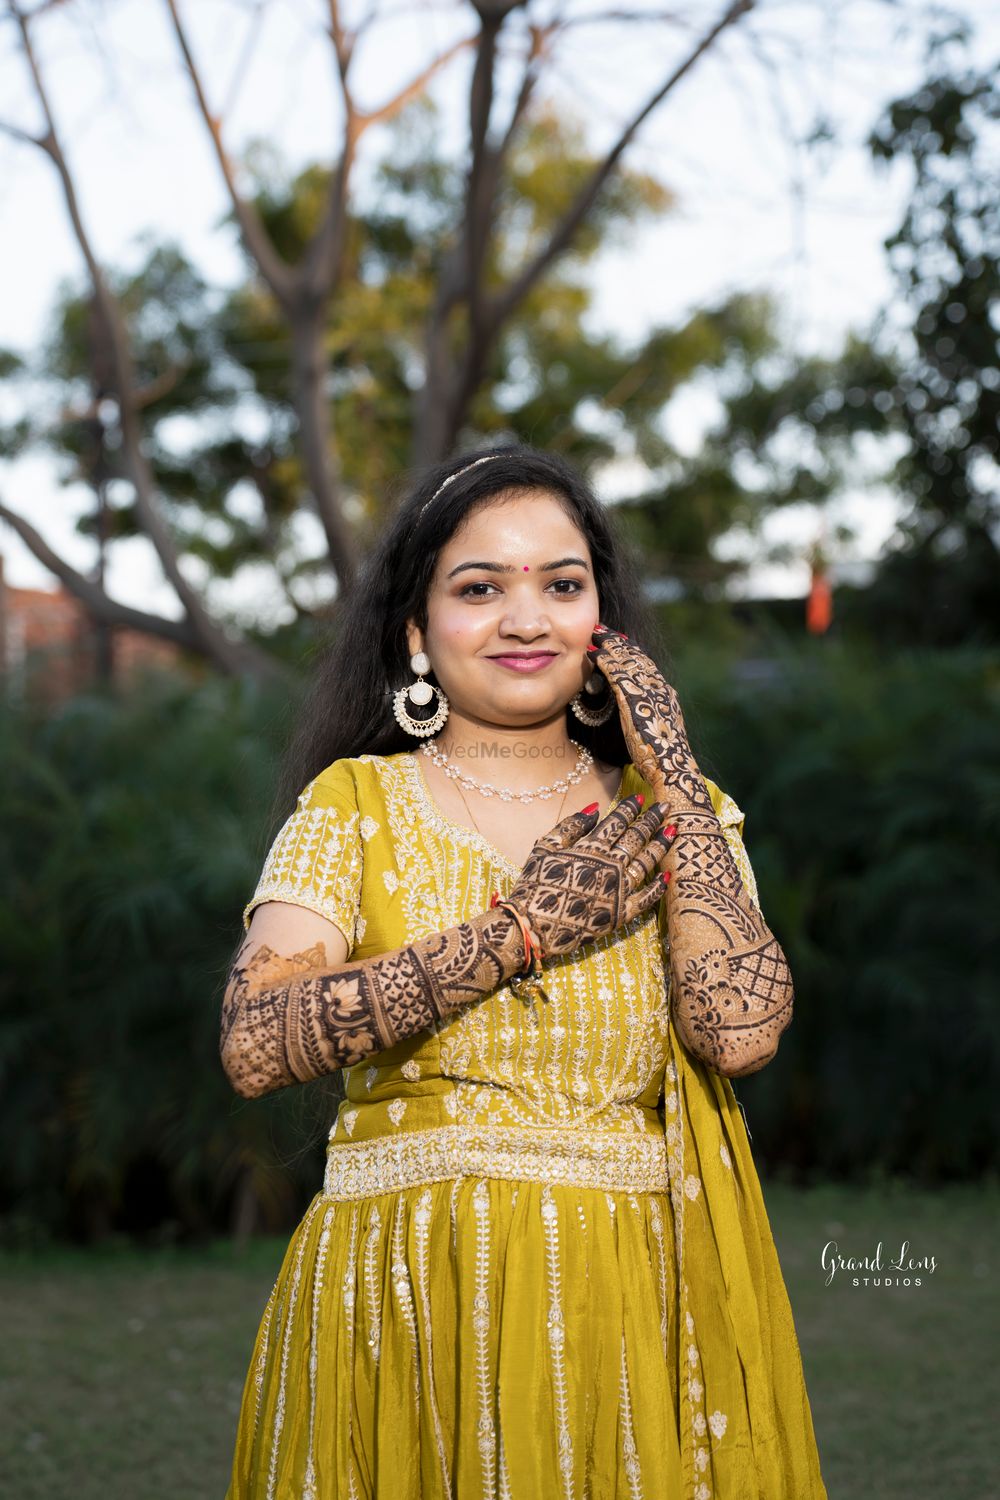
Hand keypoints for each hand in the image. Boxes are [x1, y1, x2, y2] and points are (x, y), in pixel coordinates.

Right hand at [504, 793, 675, 958]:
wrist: (534, 926)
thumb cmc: (534, 884)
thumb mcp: (545, 848)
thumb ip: (570, 826)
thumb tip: (595, 808)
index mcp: (591, 848)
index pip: (616, 823)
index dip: (629, 808)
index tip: (641, 797)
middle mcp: (610, 866)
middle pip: (636, 838)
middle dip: (651, 820)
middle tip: (665, 806)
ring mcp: (619, 890)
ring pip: (646, 862)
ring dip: (660, 845)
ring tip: (673, 831)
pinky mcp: (622, 913)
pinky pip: (646, 899)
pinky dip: (657, 887)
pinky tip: (667, 876)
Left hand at [585, 624, 712, 817]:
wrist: (672, 771)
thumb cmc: (660, 760)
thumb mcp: (652, 731)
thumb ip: (643, 716)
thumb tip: (632, 712)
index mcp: (666, 696)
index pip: (646, 666)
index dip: (630, 651)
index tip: (616, 640)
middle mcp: (660, 690)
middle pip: (638, 658)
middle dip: (619, 642)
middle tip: (601, 628)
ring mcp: (650, 694)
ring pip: (629, 662)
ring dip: (611, 646)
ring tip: (595, 634)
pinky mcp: (637, 702)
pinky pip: (620, 677)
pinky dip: (607, 662)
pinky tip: (595, 654)